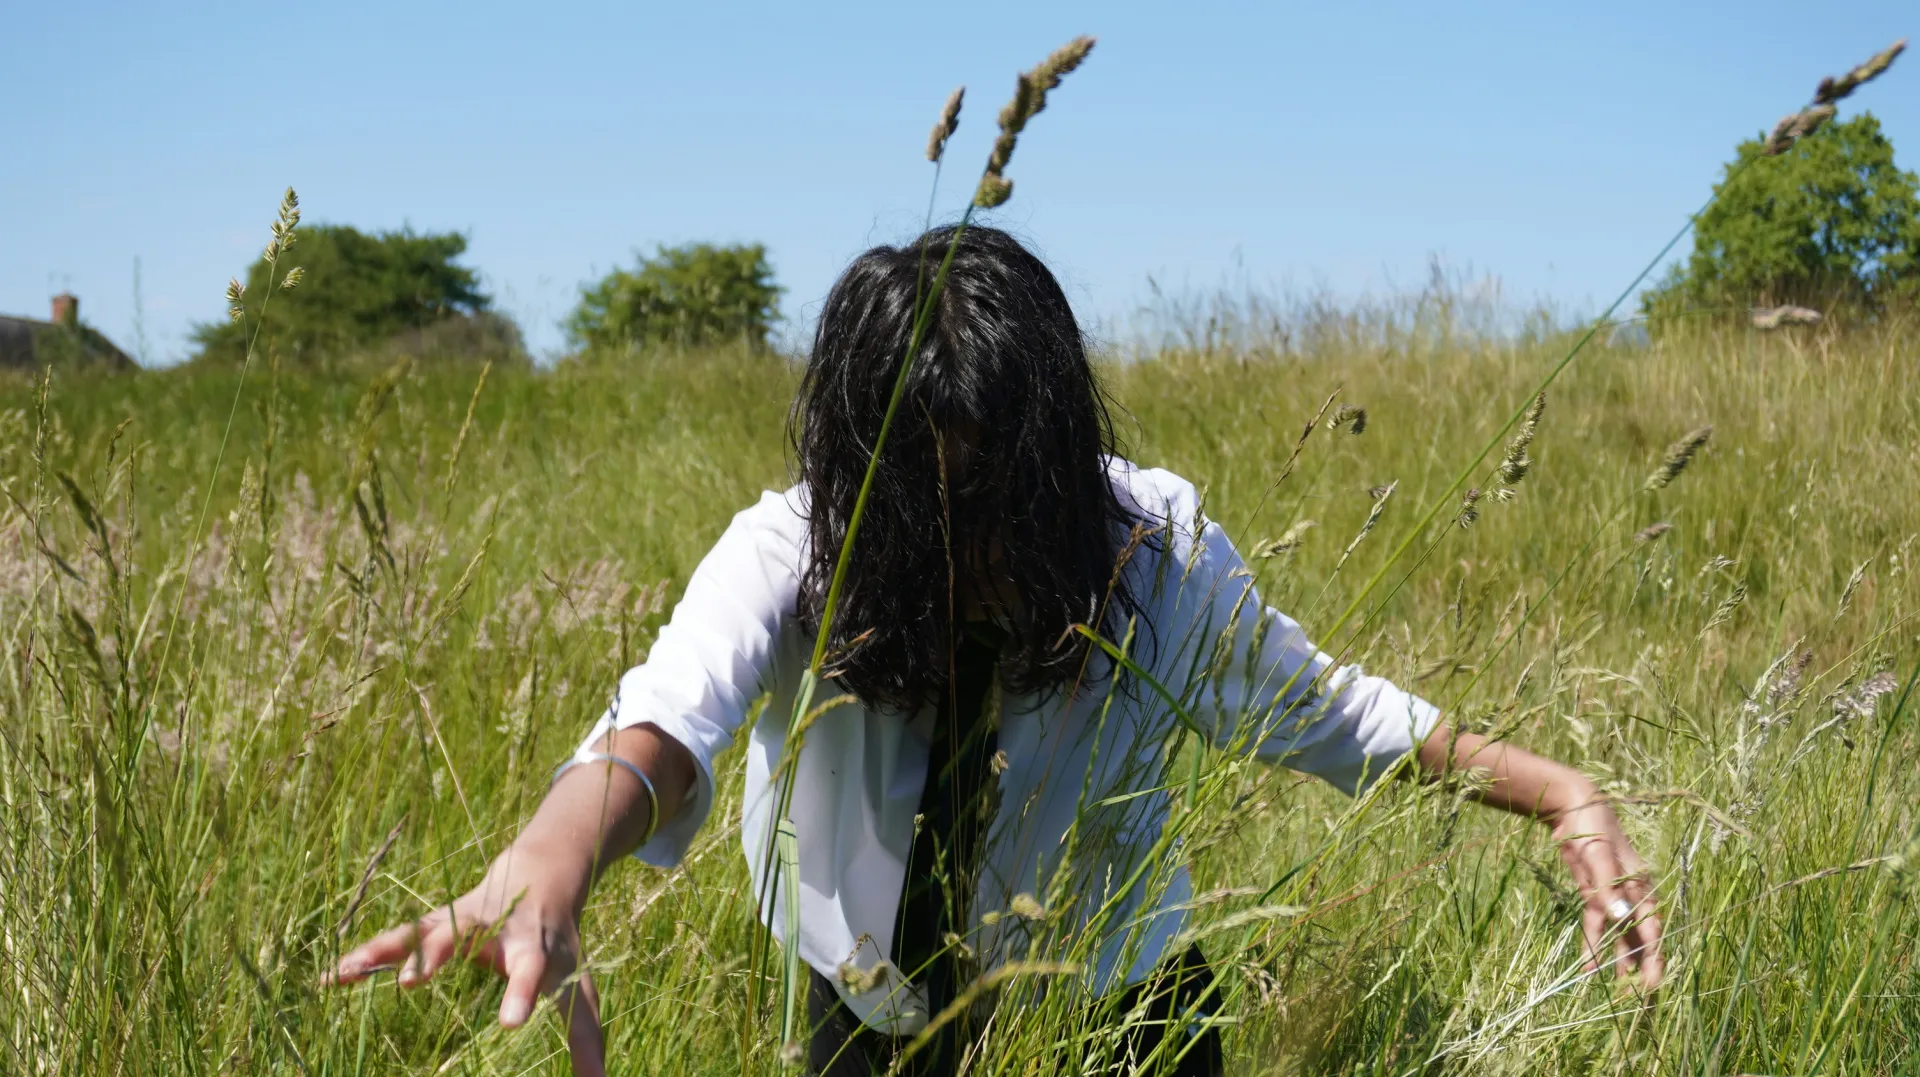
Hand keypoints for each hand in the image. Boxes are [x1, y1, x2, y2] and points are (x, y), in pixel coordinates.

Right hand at [327, 842, 607, 1076]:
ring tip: (354, 969)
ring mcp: (459, 922)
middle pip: (464, 938)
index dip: (521, 994)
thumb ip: (584, 1033)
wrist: (539, 876)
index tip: (510, 1022)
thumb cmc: (557, 943)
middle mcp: (493, 929)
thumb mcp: (576, 983)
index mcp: (532, 948)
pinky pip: (396, 939)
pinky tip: (335, 976)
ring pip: (421, 932)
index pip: (530, 973)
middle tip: (412, 981)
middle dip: (438, 955)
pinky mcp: (433, 922)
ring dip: (387, 949)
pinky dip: (367, 955)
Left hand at [1550, 793, 1663, 989]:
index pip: (1651, 927)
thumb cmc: (1593, 827)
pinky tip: (1590, 968)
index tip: (1653, 979)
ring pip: (1620, 935)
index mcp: (1640, 886)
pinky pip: (1596, 926)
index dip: (1654, 954)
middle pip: (1640, 936)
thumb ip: (1607, 887)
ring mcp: (1612, 897)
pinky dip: (1594, 945)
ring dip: (1621, 960)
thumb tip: (1618, 917)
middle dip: (1643, 964)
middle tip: (1644, 995)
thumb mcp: (1598, 855)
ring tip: (1623, 990)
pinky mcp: (1594, 896)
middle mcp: (1631, 895)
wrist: (1573, 808)